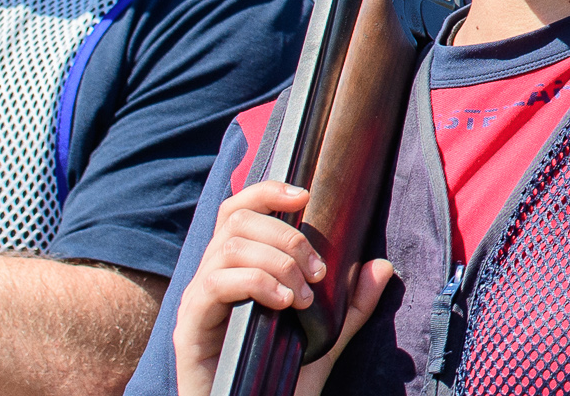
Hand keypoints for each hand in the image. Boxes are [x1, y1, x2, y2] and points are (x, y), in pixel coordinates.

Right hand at [172, 181, 394, 395]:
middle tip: (318, 272)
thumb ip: (350, 305)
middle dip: (288, 237)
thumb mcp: (326, 339)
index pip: (238, 211)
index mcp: (237, 271)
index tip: (306, 196)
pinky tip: (284, 304)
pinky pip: (216, 283)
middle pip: (236, 220)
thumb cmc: (281, 380)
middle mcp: (211, 280)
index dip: (267, 192)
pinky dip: (257, 283)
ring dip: (278, 262)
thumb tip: (381, 267)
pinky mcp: (188, 328)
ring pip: (229, 246)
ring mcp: (197, 302)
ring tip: (304, 297)